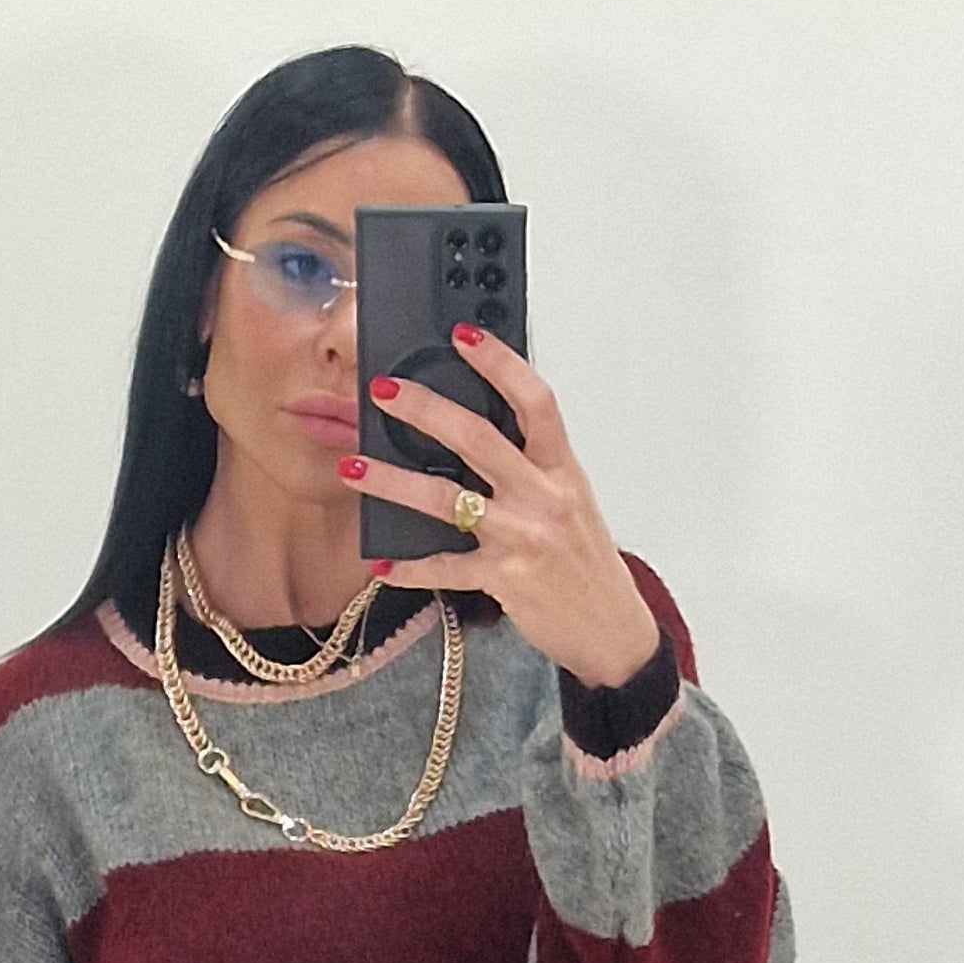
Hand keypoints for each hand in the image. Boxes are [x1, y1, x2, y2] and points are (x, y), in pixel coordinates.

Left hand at [339, 331, 661, 687]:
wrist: (610, 628)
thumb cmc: (584, 560)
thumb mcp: (570, 500)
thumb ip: (531, 463)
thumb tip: (475, 425)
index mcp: (562, 467)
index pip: (535, 400)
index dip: (499, 362)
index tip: (463, 334)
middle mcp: (543, 496)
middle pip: (478, 438)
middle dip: (425, 409)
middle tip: (383, 390)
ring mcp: (522, 538)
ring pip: (447, 500)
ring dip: (392, 481)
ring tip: (353, 467)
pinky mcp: (505, 580)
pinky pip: (446, 569)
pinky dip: (410, 567)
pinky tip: (382, 562)